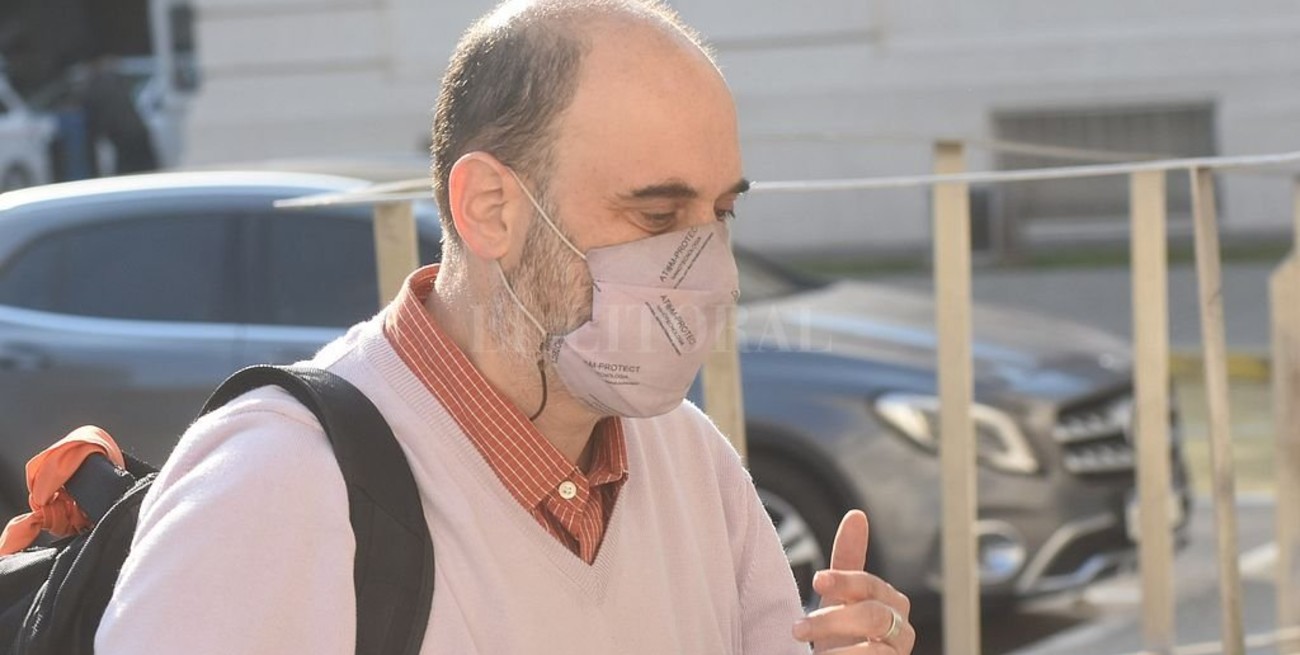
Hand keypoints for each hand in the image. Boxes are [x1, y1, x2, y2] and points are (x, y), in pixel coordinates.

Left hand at [792, 510, 914, 653]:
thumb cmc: (843, 631)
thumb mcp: (840, 595)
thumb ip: (848, 558)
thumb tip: (857, 514)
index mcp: (889, 599)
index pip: (868, 584)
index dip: (842, 580)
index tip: (816, 580)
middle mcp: (901, 625)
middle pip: (871, 614)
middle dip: (831, 620)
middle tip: (797, 628)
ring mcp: (899, 650)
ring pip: (874, 644)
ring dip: (835, 647)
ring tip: (805, 646)